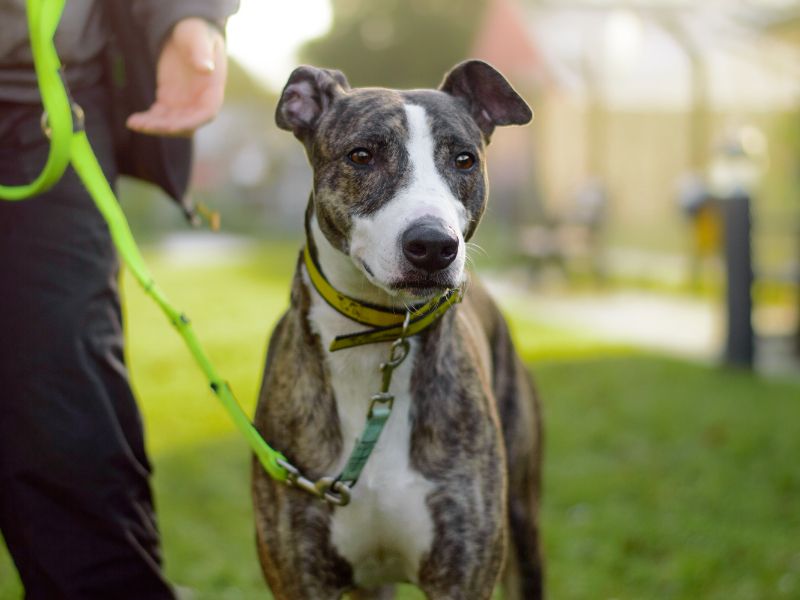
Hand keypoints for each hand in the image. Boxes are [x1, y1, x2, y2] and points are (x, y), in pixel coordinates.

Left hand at [126, 18, 226, 136]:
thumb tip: (206, 68)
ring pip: (171, 124)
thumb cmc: (195, 33)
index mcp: (212, 89)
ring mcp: (183, 104)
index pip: (206, 113)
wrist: (185, 35)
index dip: (191, 122)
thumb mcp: (197, 37)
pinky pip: (158, 117)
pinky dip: (147, 120)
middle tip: (145, 125)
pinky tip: (133, 121)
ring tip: (134, 123)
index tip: (171, 126)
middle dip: (166, 128)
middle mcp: (199, 102)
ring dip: (154, 127)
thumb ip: (201, 52)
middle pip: (186, 124)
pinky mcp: (168, 101)